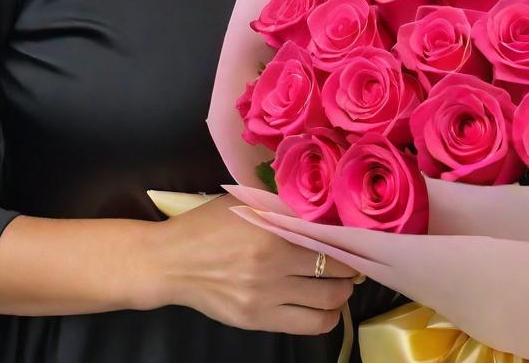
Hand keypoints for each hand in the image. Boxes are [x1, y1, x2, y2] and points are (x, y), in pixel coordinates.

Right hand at [150, 194, 356, 334]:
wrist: (172, 261)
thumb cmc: (209, 224)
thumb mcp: (245, 203)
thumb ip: (282, 204)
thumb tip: (323, 205)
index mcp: (271, 229)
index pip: (329, 238)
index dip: (349, 241)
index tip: (356, 239)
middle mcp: (273, 265)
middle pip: (336, 271)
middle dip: (351, 268)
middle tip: (353, 262)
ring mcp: (265, 297)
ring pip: (328, 302)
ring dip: (342, 294)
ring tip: (341, 285)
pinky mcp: (257, 320)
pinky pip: (308, 326)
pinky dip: (326, 317)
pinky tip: (325, 306)